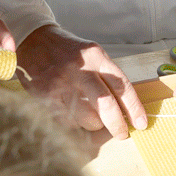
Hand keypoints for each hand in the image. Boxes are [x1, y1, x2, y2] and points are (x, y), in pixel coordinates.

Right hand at [16, 25, 147, 139]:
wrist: (33, 41)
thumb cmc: (68, 52)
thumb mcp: (91, 55)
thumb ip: (107, 78)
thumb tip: (125, 110)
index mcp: (96, 56)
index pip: (121, 85)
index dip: (134, 108)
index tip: (141, 123)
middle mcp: (79, 68)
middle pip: (105, 104)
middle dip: (117, 125)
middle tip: (122, 134)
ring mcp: (61, 83)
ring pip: (87, 118)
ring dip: (94, 125)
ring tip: (92, 118)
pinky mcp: (45, 95)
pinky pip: (67, 122)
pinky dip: (75, 124)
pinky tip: (73, 115)